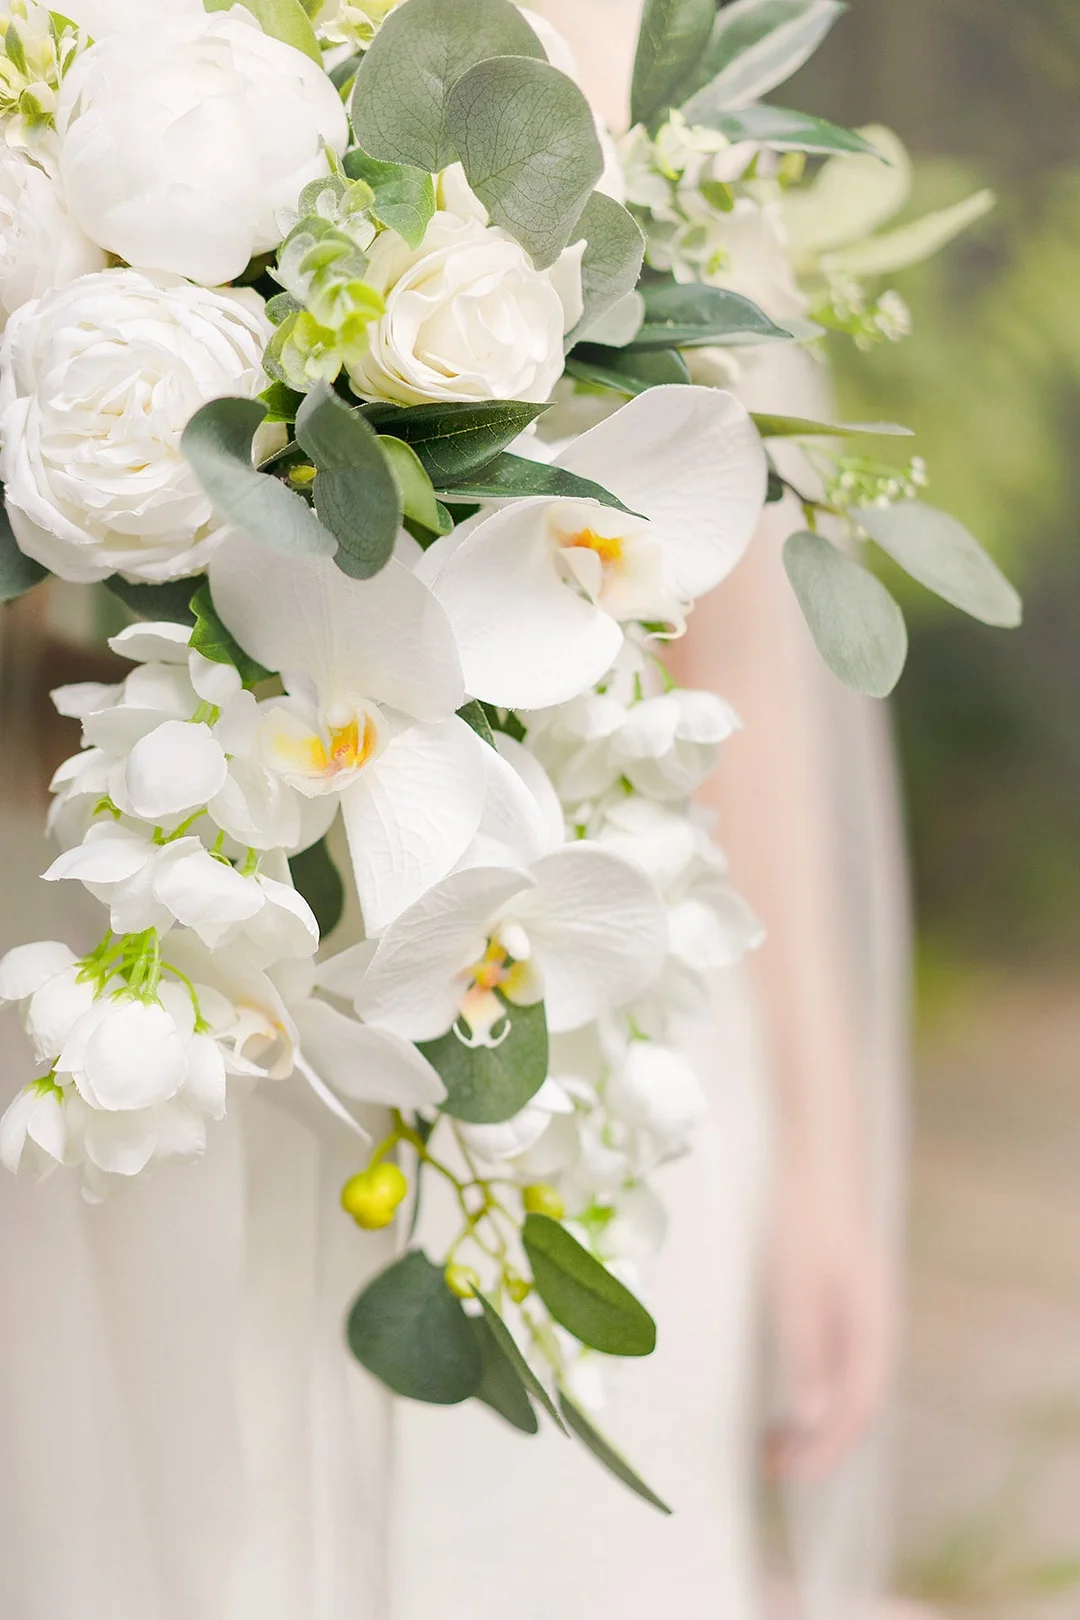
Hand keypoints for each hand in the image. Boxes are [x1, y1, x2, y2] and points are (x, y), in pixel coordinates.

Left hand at [763, 1169, 895, 1481]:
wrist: (817, 1151)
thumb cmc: (803, 1216)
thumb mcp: (796, 1286)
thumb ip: (805, 1350)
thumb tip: (810, 1419)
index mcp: (871, 1328)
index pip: (856, 1410)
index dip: (825, 1451)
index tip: (786, 1478)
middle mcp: (873, 1324)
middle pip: (854, 1403)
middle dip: (816, 1443)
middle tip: (769, 1465)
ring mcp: (860, 1307)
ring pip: (845, 1381)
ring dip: (812, 1417)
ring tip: (770, 1437)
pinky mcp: (842, 1292)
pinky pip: (834, 1356)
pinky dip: (810, 1384)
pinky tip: (782, 1383)